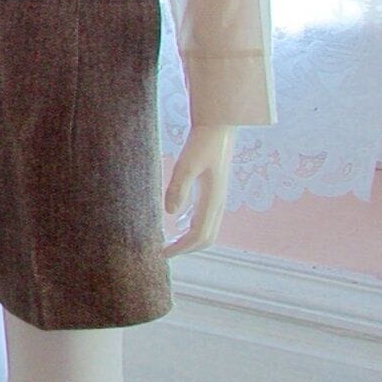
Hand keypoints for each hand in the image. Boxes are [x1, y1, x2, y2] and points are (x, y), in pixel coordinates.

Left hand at [162, 124, 237, 254]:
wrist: (219, 127)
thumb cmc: (202, 143)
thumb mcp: (186, 164)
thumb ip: (178, 188)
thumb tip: (171, 214)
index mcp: (213, 199)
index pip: (199, 234)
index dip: (182, 248)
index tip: (163, 254)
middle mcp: (218, 202)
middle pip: (206, 237)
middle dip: (186, 248)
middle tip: (164, 252)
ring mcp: (218, 198)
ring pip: (207, 228)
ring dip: (189, 238)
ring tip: (169, 241)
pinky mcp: (214, 191)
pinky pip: (205, 217)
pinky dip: (192, 226)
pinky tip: (179, 223)